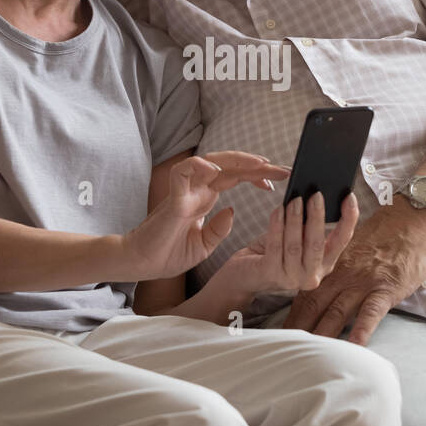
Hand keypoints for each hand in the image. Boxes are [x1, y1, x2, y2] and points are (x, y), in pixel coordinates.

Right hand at [123, 152, 288, 281]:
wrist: (143, 265)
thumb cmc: (168, 253)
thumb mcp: (203, 245)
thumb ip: (220, 228)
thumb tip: (233, 210)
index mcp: (205, 199)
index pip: (235, 177)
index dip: (256, 175)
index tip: (277, 181)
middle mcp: (197, 190)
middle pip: (230, 167)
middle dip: (256, 165)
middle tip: (282, 169)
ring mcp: (185, 192)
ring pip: (211, 162)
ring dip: (237, 160)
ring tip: (259, 164)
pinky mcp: (172, 199)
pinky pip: (183, 173)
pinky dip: (198, 166)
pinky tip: (217, 171)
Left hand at [216, 191, 358, 296]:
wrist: (243, 275)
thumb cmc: (271, 252)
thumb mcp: (296, 238)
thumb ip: (307, 225)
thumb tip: (314, 197)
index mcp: (324, 264)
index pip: (343, 241)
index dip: (349, 219)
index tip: (349, 197)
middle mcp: (312, 276)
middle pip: (318, 243)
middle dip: (318, 217)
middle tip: (316, 194)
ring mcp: (292, 279)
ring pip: (296, 244)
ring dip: (295, 219)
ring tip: (294, 199)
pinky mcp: (271, 274)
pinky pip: (276, 246)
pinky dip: (277, 226)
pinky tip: (277, 210)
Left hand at [280, 200, 425, 345]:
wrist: (411, 222)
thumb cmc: (383, 237)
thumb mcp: (352, 249)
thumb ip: (337, 268)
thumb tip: (323, 285)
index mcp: (333, 266)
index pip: (306, 294)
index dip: (292, 315)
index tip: (280, 334)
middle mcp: (343, 275)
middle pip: (314, 306)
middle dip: (298, 330)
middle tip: (285, 351)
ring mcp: (363, 283)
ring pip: (337, 313)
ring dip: (322, 336)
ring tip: (310, 358)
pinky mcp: (385, 289)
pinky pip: (371, 313)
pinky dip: (361, 330)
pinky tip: (353, 347)